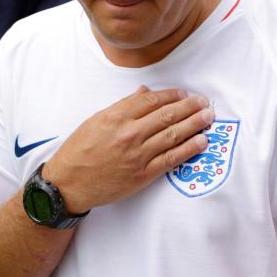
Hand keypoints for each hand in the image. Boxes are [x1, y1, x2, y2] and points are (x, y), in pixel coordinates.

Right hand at [43, 86, 212, 212]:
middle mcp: (129, 133)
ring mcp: (137, 155)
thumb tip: (144, 93)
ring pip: (173, 135)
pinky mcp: (142, 175)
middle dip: (189, 106)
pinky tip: (201, 142)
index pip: (151, 100)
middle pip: (167, 115)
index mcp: (116, 117)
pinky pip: (171, 159)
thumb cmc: (79, 151)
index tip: (183, 93)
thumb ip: (122, 106)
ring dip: (194, 124)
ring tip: (208, 117)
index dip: (171, 95)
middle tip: (204, 102)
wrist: (68, 184)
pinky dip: (188, 149)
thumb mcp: (95, 121)